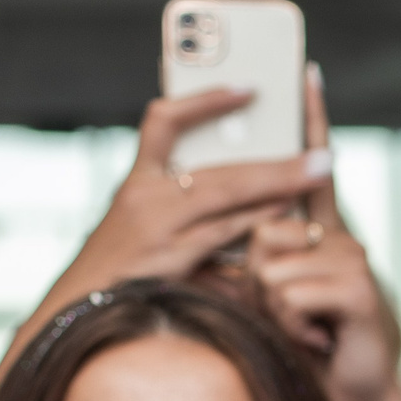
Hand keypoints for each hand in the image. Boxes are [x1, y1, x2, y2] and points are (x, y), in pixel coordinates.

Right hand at [51, 89, 324, 318]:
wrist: (80, 312)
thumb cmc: (125, 271)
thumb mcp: (144, 227)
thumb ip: (180, 202)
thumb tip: (247, 186)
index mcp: (137, 180)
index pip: (164, 122)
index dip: (204, 101)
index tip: (248, 87)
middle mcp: (143, 195)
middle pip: (218, 166)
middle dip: (273, 157)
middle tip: (320, 151)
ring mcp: (156, 226)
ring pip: (227, 194)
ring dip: (278, 183)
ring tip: (318, 174)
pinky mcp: (170, 258)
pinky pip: (225, 233)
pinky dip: (259, 221)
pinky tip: (289, 214)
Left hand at [247, 66, 400, 400]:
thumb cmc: (310, 355)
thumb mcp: (278, 301)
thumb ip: (263, 263)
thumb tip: (242, 249)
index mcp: (321, 236)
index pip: (310, 171)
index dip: (311, 119)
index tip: (305, 73)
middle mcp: (341, 239)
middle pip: (264, 229)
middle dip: (258, 282)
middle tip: (291, 320)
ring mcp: (352, 259)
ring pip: (269, 263)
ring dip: (272, 309)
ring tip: (305, 332)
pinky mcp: (356, 287)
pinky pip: (290, 290)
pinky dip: (292, 323)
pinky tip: (319, 339)